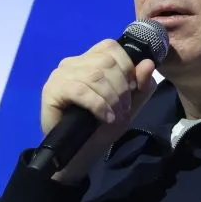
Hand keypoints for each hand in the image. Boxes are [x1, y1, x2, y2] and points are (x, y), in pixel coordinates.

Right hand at [40, 39, 157, 182]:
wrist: (79, 154)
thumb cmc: (101, 127)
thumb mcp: (129, 105)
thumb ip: (141, 84)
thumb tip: (148, 63)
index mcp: (89, 60)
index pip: (111, 47)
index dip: (127, 66)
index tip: (133, 89)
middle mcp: (73, 62)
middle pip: (106, 62)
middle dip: (122, 87)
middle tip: (124, 109)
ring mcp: (60, 75)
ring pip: (95, 76)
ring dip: (112, 98)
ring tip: (115, 116)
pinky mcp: (52, 90)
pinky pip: (81, 90)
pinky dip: (98, 105)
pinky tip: (105, 118)